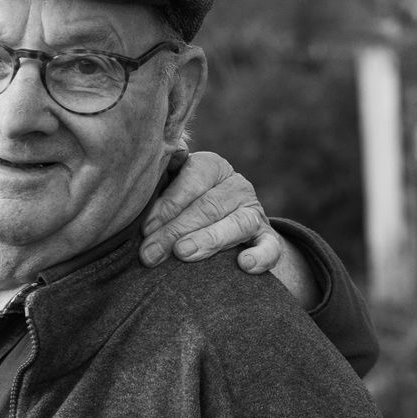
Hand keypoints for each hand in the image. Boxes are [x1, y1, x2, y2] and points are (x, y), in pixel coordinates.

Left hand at [140, 150, 281, 271]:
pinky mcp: (267, 238)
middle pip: (208, 206)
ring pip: (237, 224)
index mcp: (212, 166)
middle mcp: (237, 186)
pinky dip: (260, 256)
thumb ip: (165, 171)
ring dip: (209, 240)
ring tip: (183, 254)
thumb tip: (172, 152)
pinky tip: (244, 265)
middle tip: (151, 254)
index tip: (146, 228)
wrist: (219, 227)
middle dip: (176, 231)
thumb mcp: (171, 185)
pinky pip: (270, 247)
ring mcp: (254, 212)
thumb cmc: (182, 205)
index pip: (192, 179)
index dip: (168, 204)